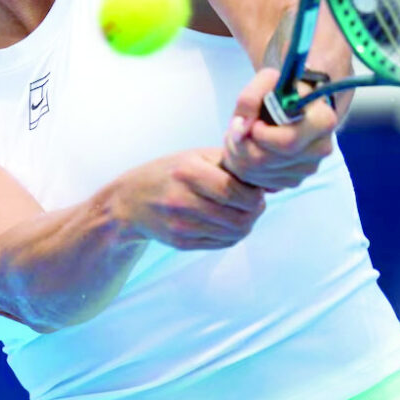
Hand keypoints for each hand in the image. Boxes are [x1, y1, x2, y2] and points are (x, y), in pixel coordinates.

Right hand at [112, 148, 265, 249]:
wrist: (130, 201)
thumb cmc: (169, 172)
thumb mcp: (195, 156)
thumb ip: (230, 163)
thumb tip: (268, 177)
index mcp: (188, 172)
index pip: (236, 193)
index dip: (256, 195)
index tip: (257, 191)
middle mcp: (182, 200)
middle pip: (239, 218)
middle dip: (255, 212)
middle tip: (255, 203)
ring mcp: (180, 225)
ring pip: (233, 234)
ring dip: (246, 224)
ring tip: (243, 211)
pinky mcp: (181, 243)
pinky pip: (221, 243)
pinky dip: (231, 234)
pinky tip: (226, 222)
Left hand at [220, 68, 336, 190]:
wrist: (290, 107)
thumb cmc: (280, 93)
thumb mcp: (266, 81)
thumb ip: (250, 96)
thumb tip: (243, 126)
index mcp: (322, 120)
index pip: (288, 140)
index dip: (263, 135)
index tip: (254, 124)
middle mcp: (321, 147)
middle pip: (270, 159)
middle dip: (244, 145)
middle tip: (237, 130)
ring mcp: (309, 167)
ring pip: (262, 171)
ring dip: (240, 154)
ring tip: (241, 136)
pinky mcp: (295, 180)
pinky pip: (262, 181)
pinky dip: (247, 167)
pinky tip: (249, 148)